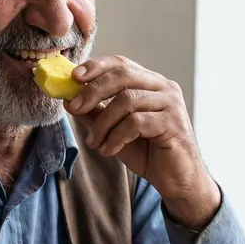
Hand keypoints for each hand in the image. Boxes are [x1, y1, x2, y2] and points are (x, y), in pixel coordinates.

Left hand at [66, 56, 220, 228]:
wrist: (175, 180)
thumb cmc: (147, 152)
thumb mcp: (113, 131)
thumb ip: (95, 114)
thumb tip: (69, 100)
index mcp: (150, 84)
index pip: (121, 64)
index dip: (97, 67)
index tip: (74, 76)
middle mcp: (164, 88)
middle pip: (123, 76)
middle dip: (94, 91)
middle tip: (76, 109)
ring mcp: (171, 104)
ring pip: (127, 100)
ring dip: (103, 123)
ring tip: (95, 143)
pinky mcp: (173, 123)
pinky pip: (136, 122)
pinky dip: (116, 137)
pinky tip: (109, 150)